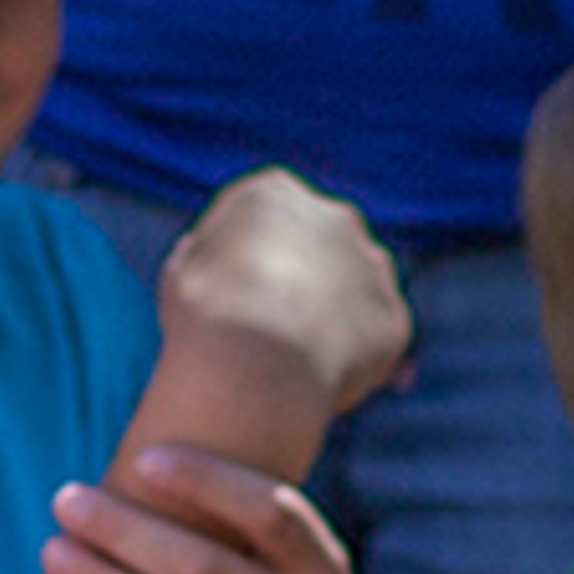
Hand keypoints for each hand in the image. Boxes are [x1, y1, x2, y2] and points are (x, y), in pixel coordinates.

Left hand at [45, 449, 391, 573]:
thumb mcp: (297, 570)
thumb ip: (245, 525)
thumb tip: (149, 449)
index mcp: (322, 569)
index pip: (270, 513)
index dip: (208, 482)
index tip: (142, 460)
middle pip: (202, 568)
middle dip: (125, 530)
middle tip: (66, 499)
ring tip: (54, 550)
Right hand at [156, 167, 411, 416]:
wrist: (257, 366)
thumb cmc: (206, 317)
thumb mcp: (180, 274)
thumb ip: (201, 256)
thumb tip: (200, 250)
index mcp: (273, 193)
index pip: (261, 216)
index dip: (244, 257)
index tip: (228, 291)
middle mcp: (333, 217)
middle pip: (317, 244)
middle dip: (300, 278)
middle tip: (269, 326)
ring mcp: (370, 265)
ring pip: (352, 288)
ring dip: (331, 314)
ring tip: (294, 360)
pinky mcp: (393, 316)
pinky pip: (373, 334)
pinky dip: (353, 355)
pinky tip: (320, 380)